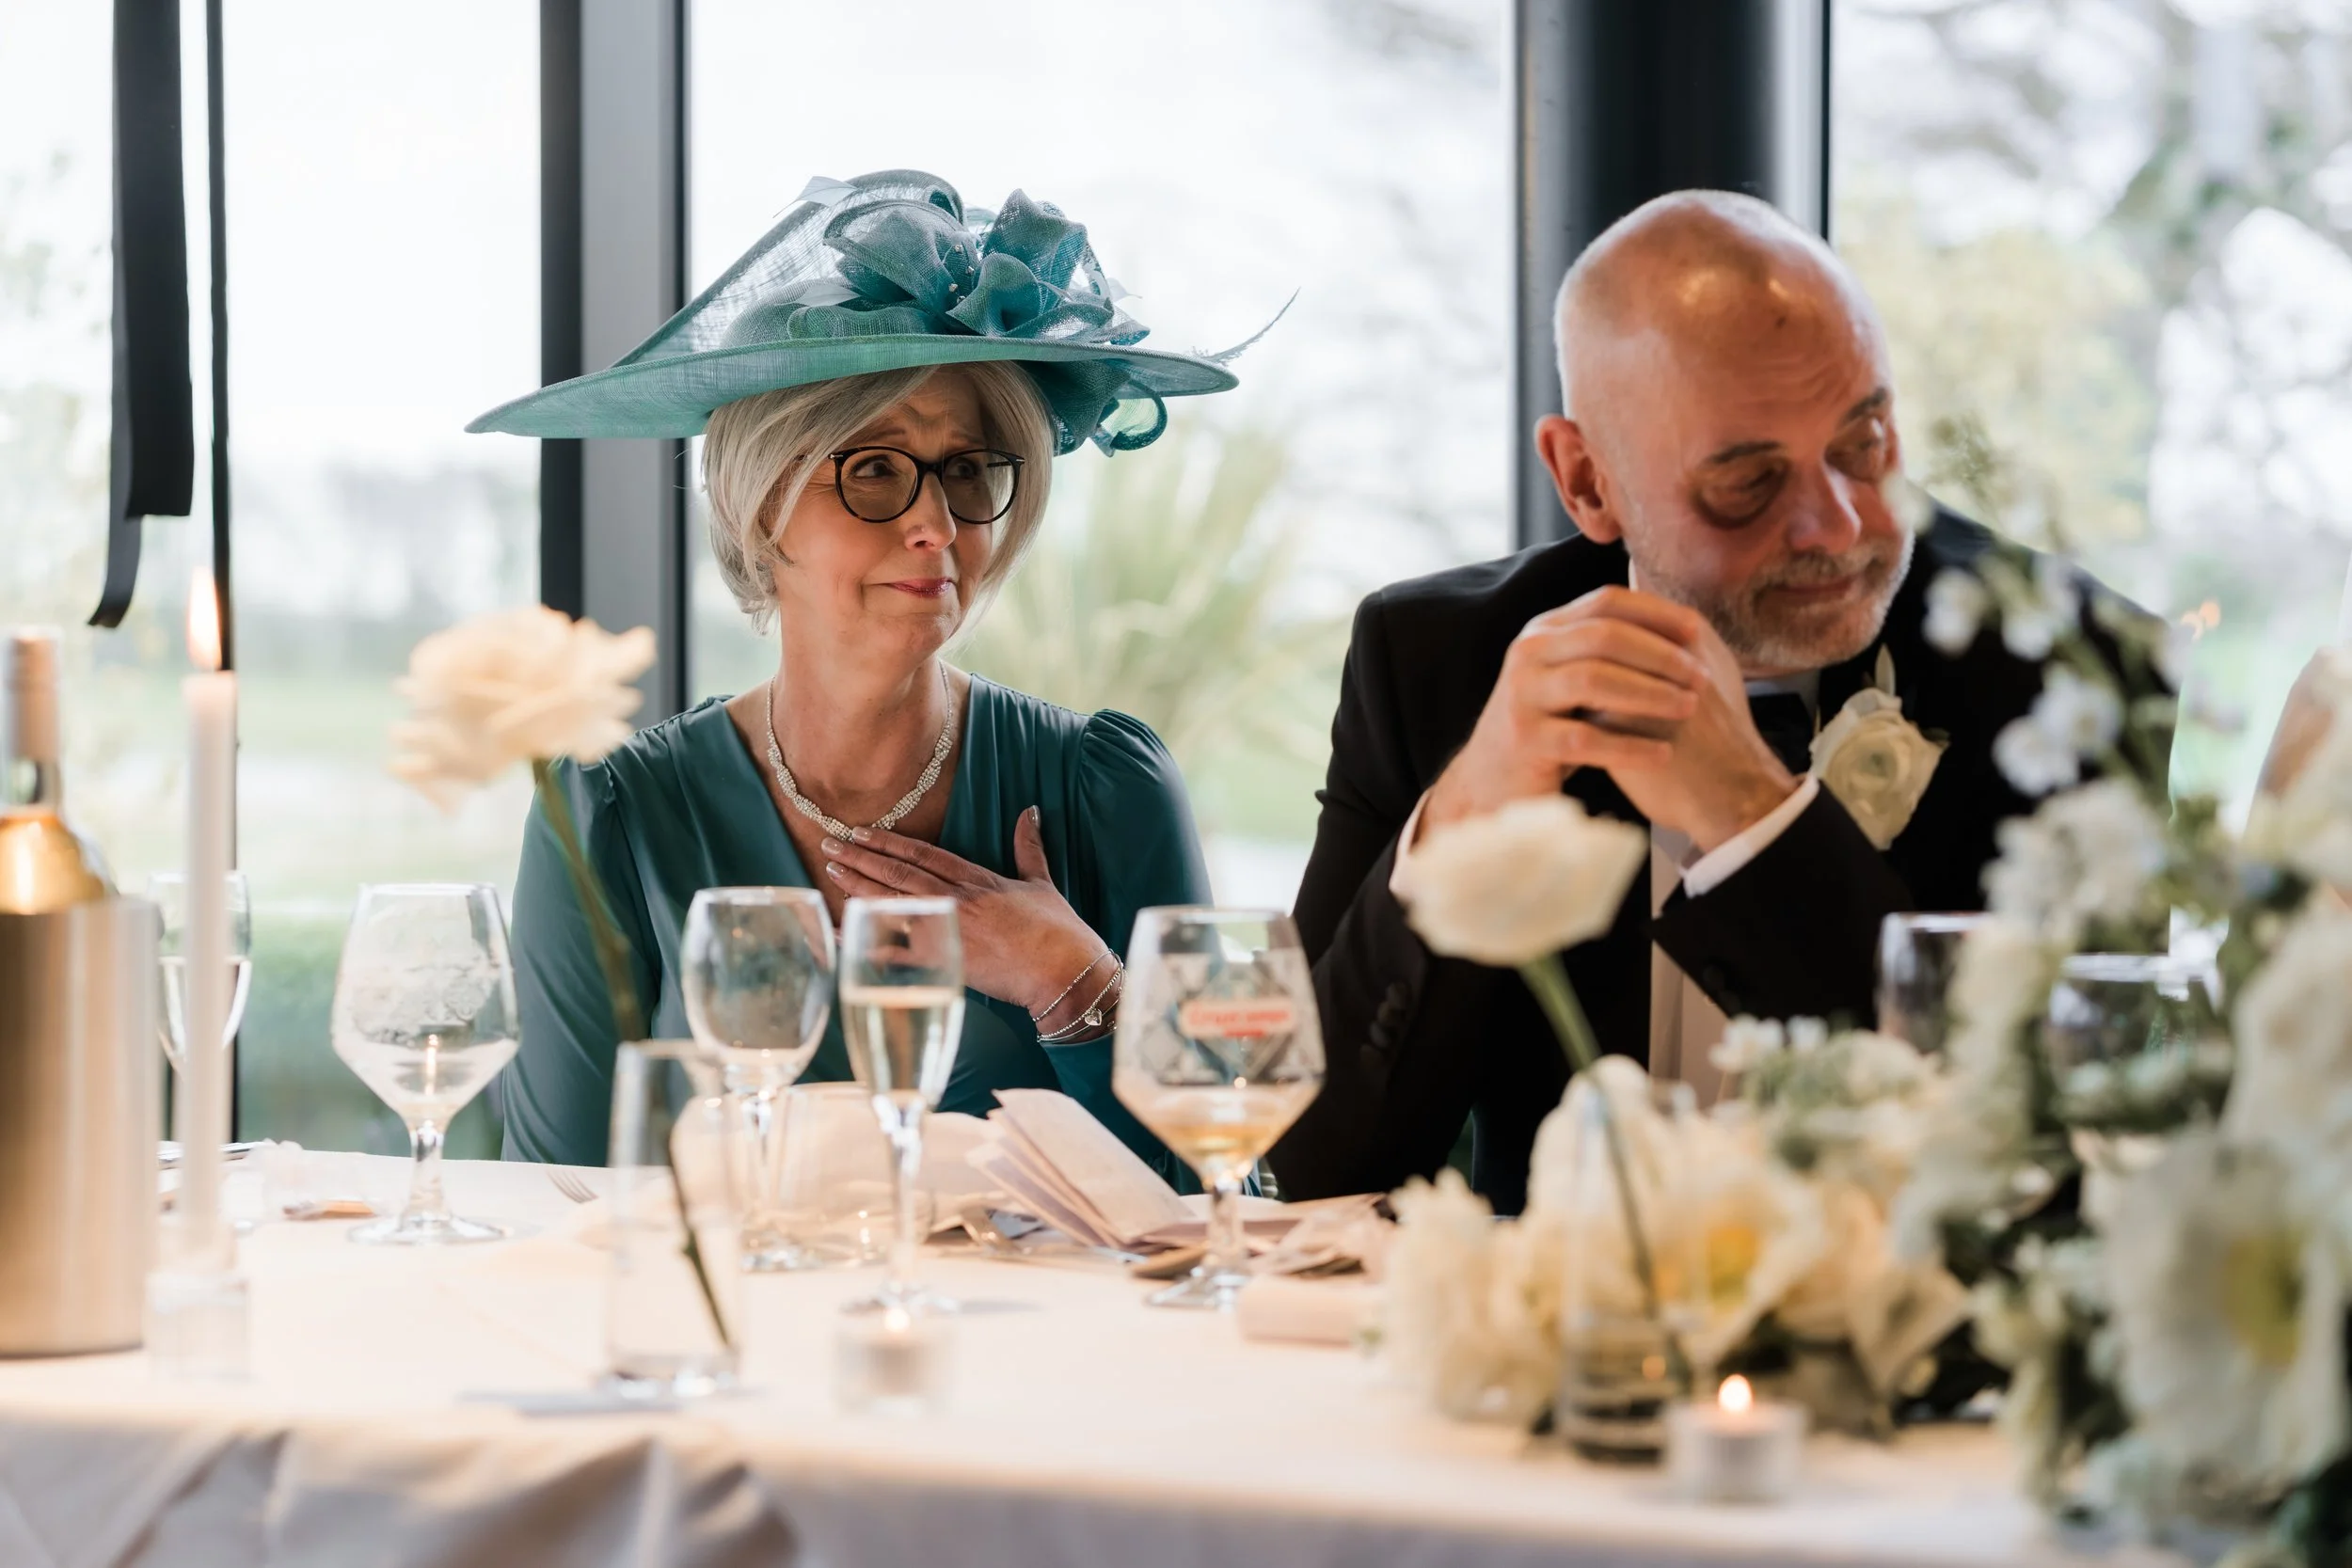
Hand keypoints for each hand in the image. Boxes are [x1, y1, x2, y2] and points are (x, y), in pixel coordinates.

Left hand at [818, 806, 1106, 1017]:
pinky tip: (844, 933)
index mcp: (977, 879)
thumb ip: (1028, 847)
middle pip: (898, 873)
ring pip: (893, 902)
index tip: (862, 832)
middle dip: (861, 857)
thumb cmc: (1056, 930)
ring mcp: (947, 929)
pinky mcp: (944, 961)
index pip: (923, 854)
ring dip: (859, 886)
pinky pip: (897, 952)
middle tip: (830, 843)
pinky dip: (869, 943)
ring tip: (832, 870)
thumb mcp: (1041, 882)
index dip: (889, 842)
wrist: (1063, 972)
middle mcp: (956, 898)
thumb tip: (1030, 811)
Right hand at [1420, 586, 1792, 852]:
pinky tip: (1663, 755)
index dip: (1656, 612)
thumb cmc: (1551, 724)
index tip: (1698, 630)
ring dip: (1650, 693)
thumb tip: (1687, 625)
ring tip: (1688, 708)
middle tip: (1702, 677)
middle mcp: (1528, 653)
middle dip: (1660, 655)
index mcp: (1545, 630)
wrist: (1494, 778)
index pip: (1605, 602)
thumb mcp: (1573, 676)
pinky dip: (1630, 746)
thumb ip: (1610, 650)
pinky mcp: (1524, 740)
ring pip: (1594, 681)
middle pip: (1603, 636)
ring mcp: (1521, 696)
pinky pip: (1586, 739)